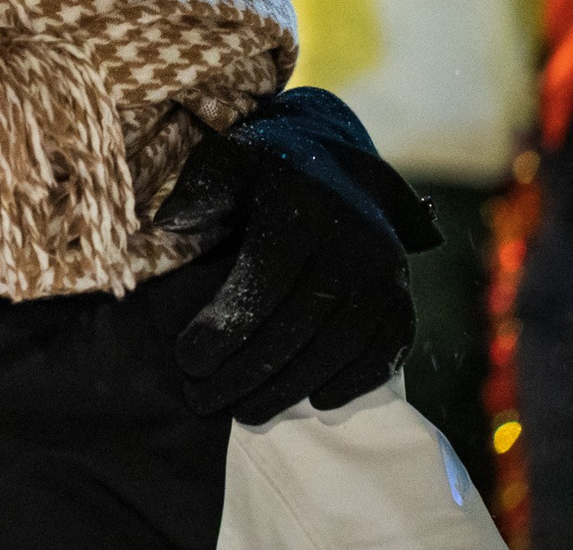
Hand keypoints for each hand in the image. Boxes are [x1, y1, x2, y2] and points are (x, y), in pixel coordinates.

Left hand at [161, 87, 439, 423]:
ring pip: (341, 344)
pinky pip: (388, 348)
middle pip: (300, 323)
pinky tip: (316, 400)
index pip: (263, 282)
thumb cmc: (264, 170)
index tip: (187, 362)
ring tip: (245, 412)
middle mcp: (353, 242)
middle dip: (248, 370)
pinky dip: (355, 380)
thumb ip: (199, 190)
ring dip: (292, 386)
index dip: (225, 327)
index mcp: (303, 209)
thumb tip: (169, 225)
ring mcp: (386, 272)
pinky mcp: (404, 295)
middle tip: (203, 400)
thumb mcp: (226, 161)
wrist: (336, 160)